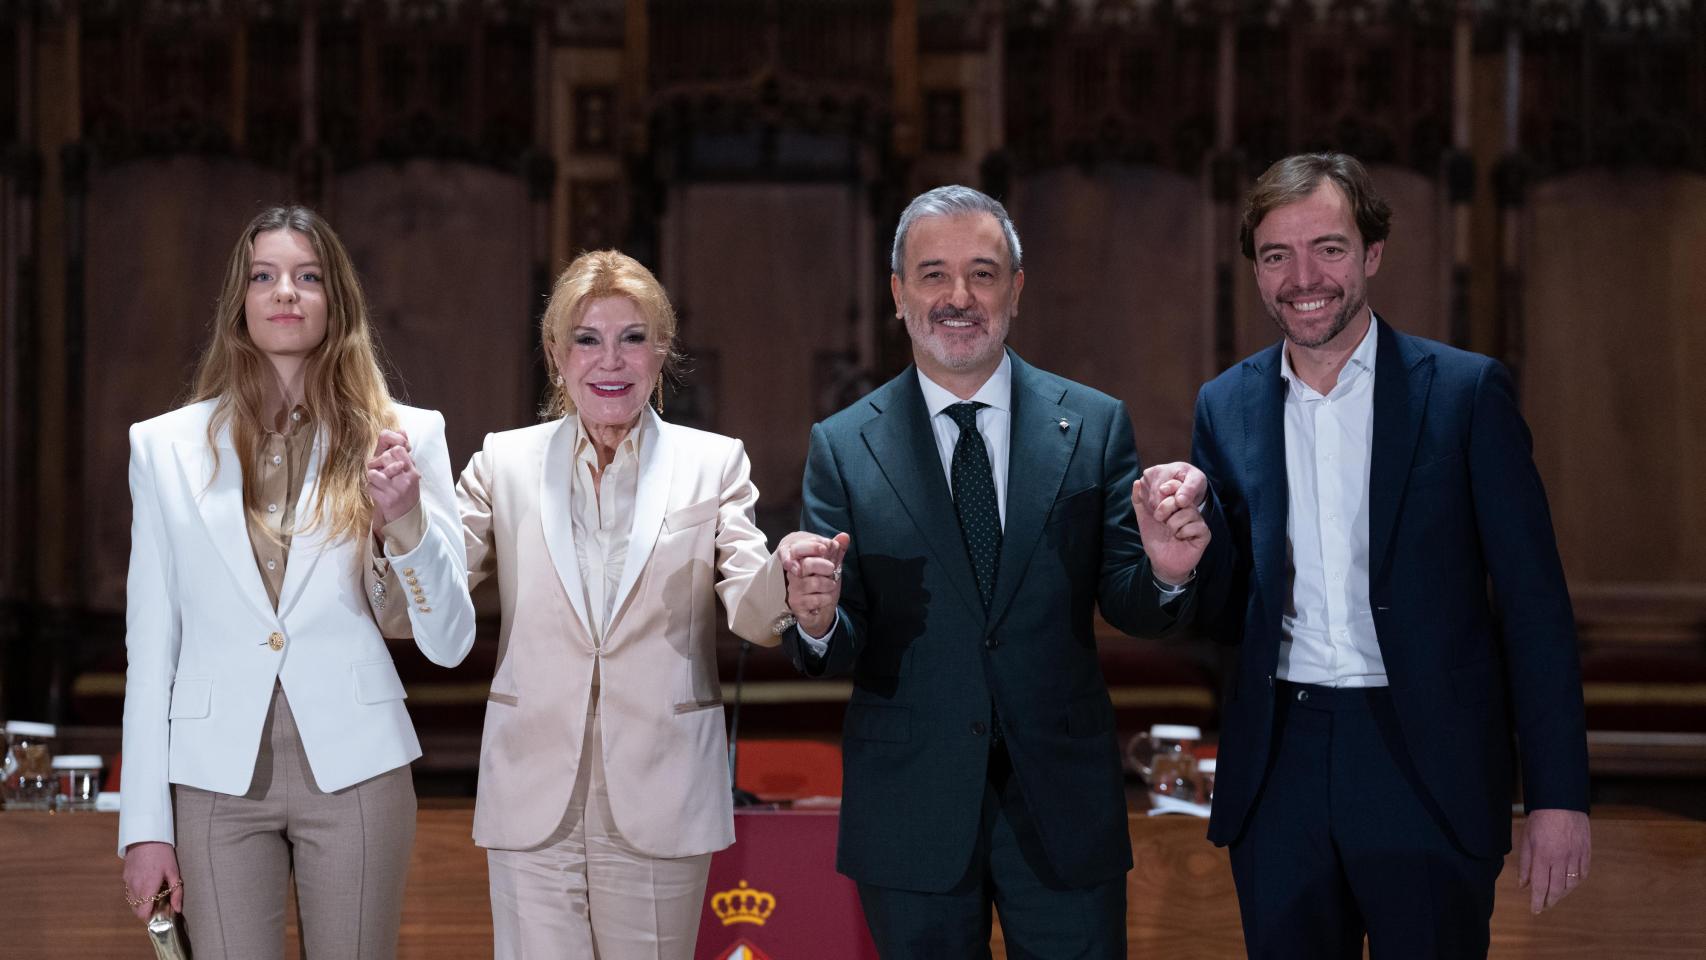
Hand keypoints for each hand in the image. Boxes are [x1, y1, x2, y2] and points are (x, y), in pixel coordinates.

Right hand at [122, 841, 182, 919]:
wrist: (146, 836)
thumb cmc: (163, 853)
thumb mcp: (174, 872)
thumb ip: (176, 892)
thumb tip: (177, 909)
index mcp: (147, 888)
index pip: (143, 913)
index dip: (150, 918)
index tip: (159, 916)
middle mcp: (135, 887)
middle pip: (136, 909)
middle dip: (146, 911)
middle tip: (158, 906)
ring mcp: (128, 881)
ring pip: (131, 901)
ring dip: (140, 903)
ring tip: (153, 896)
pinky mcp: (125, 876)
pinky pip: (129, 890)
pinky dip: (136, 893)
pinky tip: (146, 885)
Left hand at [367, 429, 418, 534]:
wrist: (406, 517)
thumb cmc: (406, 490)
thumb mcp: (408, 470)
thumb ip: (403, 451)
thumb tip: (401, 429)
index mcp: (412, 471)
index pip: (397, 449)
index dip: (389, 451)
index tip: (389, 459)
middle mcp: (406, 480)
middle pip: (384, 457)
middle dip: (378, 462)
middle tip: (381, 470)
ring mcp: (395, 490)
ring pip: (373, 472)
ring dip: (372, 477)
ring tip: (379, 482)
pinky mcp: (385, 501)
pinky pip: (369, 487)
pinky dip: (370, 489)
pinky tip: (378, 492)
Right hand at [778, 531, 849, 636]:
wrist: (821, 612)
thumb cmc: (825, 588)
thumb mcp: (834, 569)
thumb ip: (837, 552)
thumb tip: (845, 535)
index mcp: (800, 562)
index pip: (799, 549)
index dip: (813, 546)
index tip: (828, 546)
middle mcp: (794, 575)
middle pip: (807, 564)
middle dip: (824, 565)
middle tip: (832, 569)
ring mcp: (794, 589)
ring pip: (813, 582)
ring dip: (828, 585)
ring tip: (830, 587)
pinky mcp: (796, 603)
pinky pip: (815, 599)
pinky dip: (826, 599)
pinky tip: (825, 599)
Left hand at [1132, 461, 1210, 584]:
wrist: (1161, 562)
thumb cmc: (1155, 540)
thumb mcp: (1144, 518)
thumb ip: (1139, 501)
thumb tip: (1136, 482)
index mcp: (1177, 505)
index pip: (1178, 487)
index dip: (1170, 486)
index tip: (1161, 490)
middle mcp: (1189, 511)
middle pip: (1182, 498)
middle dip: (1166, 506)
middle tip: (1159, 519)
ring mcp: (1198, 522)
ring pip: (1189, 512)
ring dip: (1173, 523)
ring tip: (1170, 532)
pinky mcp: (1204, 534)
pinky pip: (1197, 526)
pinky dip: (1183, 532)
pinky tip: (1180, 538)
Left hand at [1518, 808, 1590, 913]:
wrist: (1562, 802)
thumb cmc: (1540, 820)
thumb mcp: (1526, 840)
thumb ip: (1525, 864)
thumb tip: (1523, 885)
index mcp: (1542, 856)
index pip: (1539, 886)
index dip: (1537, 901)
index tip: (1535, 910)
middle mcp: (1560, 859)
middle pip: (1557, 888)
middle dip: (1550, 900)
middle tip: (1545, 906)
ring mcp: (1575, 856)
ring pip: (1571, 883)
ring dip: (1563, 893)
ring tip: (1555, 896)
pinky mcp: (1586, 852)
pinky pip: (1583, 873)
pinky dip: (1576, 882)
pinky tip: (1570, 884)